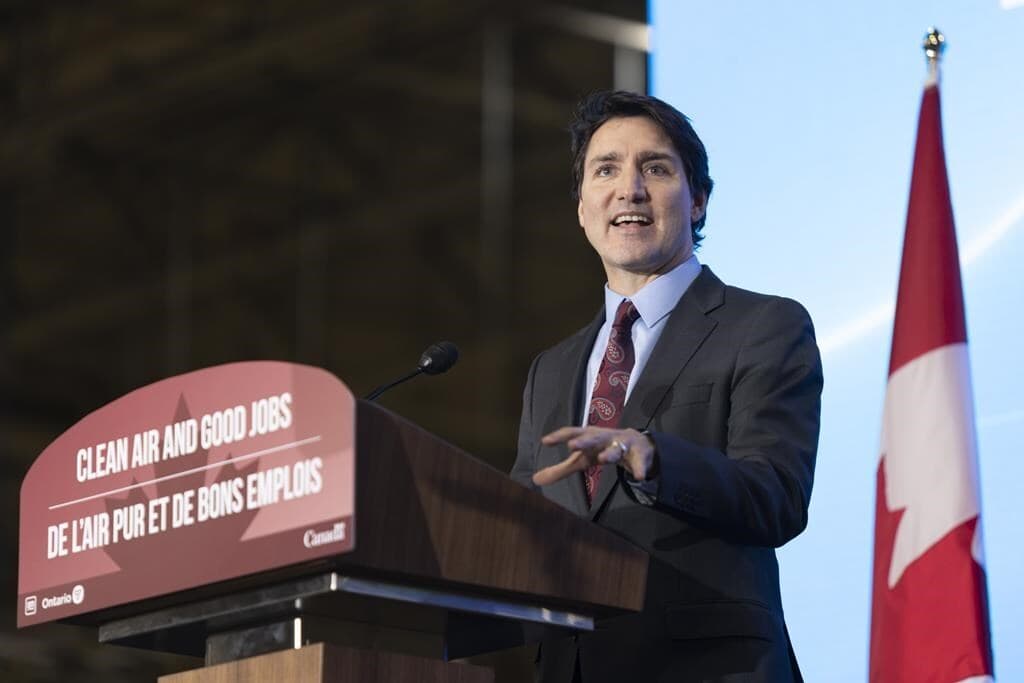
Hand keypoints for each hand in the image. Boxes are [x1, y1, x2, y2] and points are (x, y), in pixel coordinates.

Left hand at [532, 426, 656, 485]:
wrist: (636, 444)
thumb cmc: (601, 449)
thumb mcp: (581, 460)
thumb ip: (560, 469)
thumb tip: (535, 480)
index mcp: (588, 436)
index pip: (572, 433)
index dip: (559, 436)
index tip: (545, 441)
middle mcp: (604, 437)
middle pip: (592, 437)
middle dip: (583, 441)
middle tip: (572, 445)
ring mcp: (622, 445)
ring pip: (616, 449)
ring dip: (609, 453)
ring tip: (603, 459)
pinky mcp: (638, 455)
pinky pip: (639, 462)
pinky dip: (640, 468)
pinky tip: (640, 476)